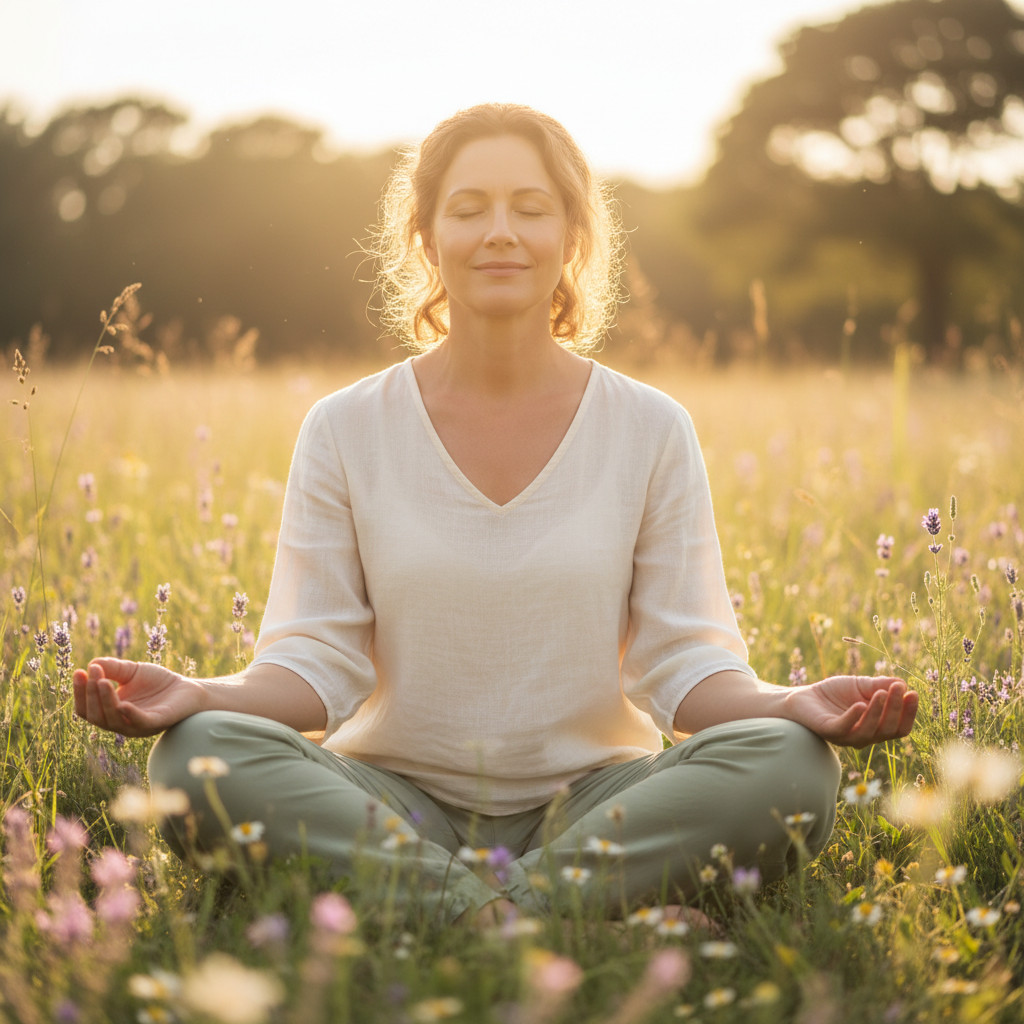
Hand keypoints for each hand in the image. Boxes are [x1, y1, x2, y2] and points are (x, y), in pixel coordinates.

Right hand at [72, 658, 204, 736]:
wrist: (188, 688)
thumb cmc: (157, 683)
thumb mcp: (132, 672)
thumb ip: (113, 668)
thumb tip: (92, 664)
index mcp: (111, 712)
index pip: (86, 708)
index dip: (80, 692)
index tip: (79, 671)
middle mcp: (121, 722)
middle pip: (95, 715)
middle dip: (90, 694)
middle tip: (92, 672)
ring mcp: (138, 725)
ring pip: (113, 720)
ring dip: (105, 701)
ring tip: (102, 681)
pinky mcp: (157, 723)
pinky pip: (139, 723)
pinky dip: (130, 715)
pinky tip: (123, 704)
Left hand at [786, 675, 917, 748]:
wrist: (803, 696)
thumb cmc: (834, 693)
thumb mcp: (861, 685)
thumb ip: (881, 685)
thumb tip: (903, 684)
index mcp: (876, 727)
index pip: (900, 727)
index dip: (909, 713)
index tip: (913, 693)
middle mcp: (865, 736)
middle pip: (888, 729)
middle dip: (896, 708)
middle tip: (898, 689)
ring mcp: (847, 736)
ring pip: (869, 731)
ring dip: (878, 712)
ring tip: (881, 693)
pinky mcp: (829, 731)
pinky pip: (844, 729)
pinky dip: (854, 717)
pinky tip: (860, 704)